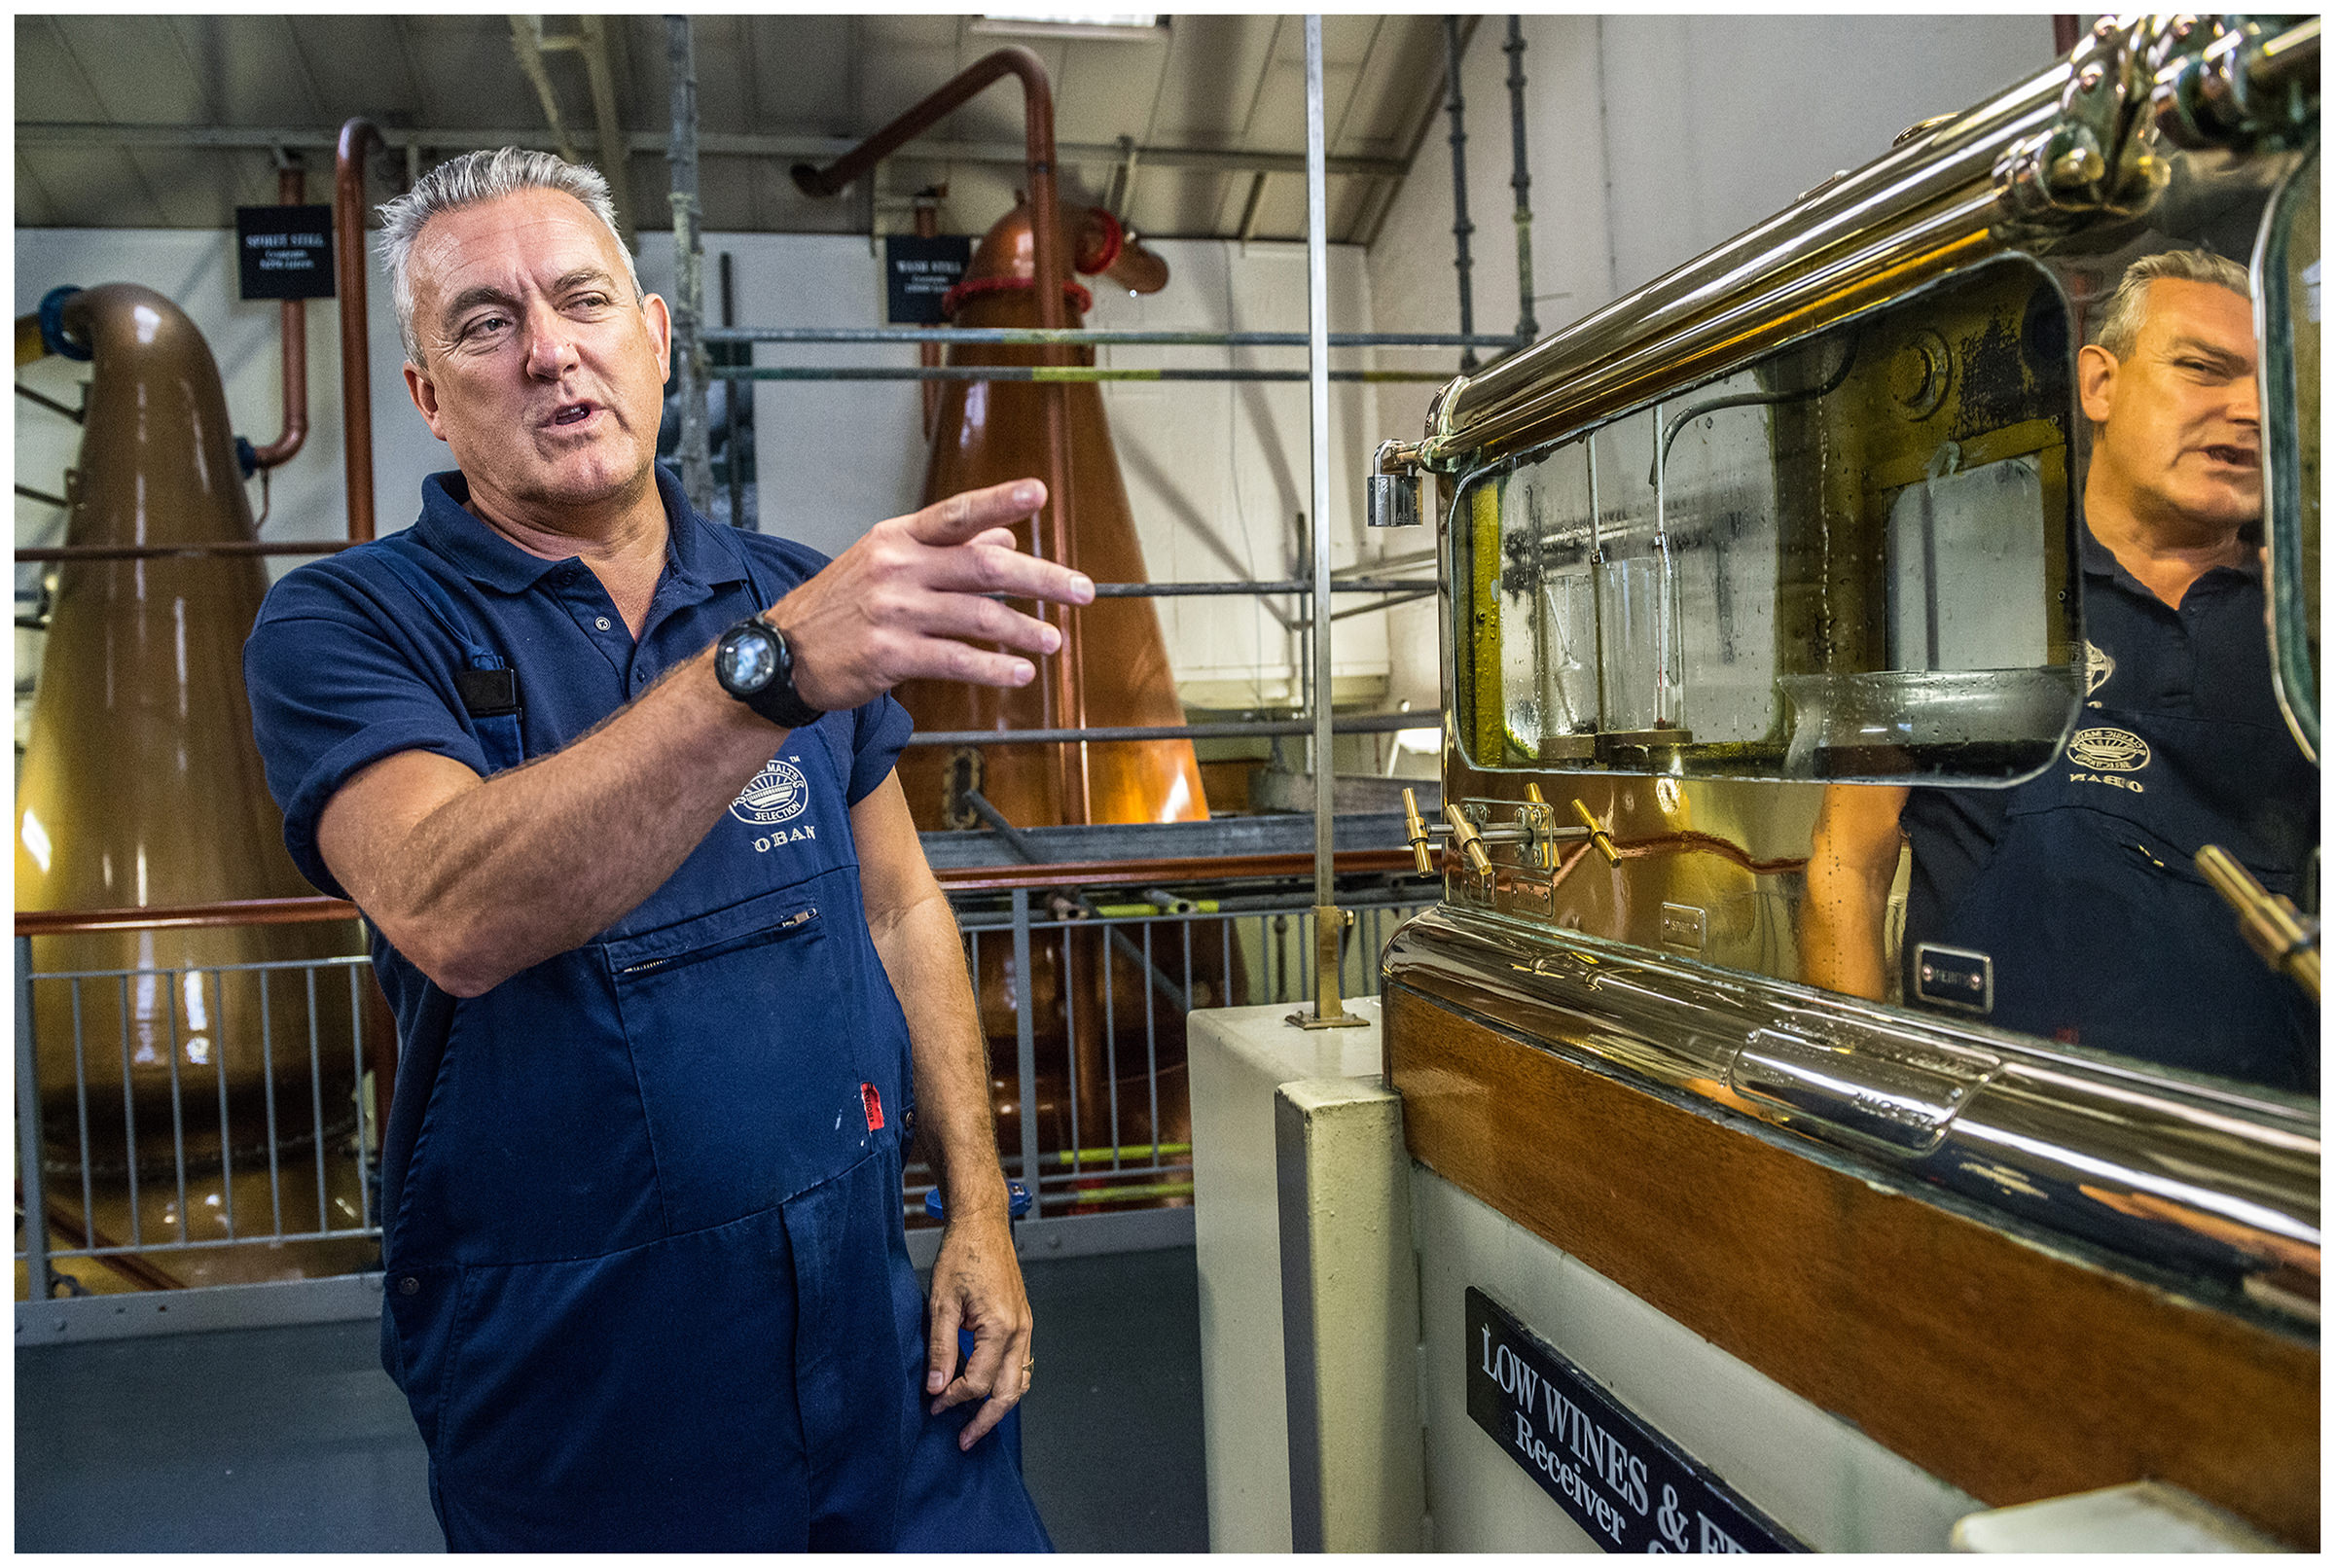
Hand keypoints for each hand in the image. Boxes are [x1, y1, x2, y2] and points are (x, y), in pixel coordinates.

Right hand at [771, 479, 1091, 712]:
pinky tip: (1020, 673)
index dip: (1000, 502)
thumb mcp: (885, 562)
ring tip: (1054, 640)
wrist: (780, 654)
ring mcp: (892, 612)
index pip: (957, 513)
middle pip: (984, 567)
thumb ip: (947, 550)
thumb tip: (1006, 538)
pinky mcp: (888, 656)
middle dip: (1041, 579)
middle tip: (1082, 591)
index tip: (1039, 493)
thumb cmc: (839, 605)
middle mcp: (897, 568)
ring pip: (977, 617)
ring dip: (1024, 630)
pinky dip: (993, 668)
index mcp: (898, 537)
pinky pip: (954, 661)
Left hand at [925, 1204, 1033, 1450]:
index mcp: (1001, 1327)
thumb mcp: (941, 1302)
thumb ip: (940, 1348)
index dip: (953, 1398)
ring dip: (999, 1404)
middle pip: (1009, 1393)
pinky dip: (1006, 1383)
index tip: (933, 1404)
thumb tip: (936, 1386)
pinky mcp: (1023, 1320)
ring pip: (1020, 1381)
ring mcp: (1025, 1326)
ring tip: (975, 1422)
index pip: (978, 1382)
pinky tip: (987, 1389)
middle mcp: (1020, 1330)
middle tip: (964, 1440)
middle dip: (985, 1420)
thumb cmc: (963, 1254)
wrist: (983, 1223)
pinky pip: (1021, 1363)